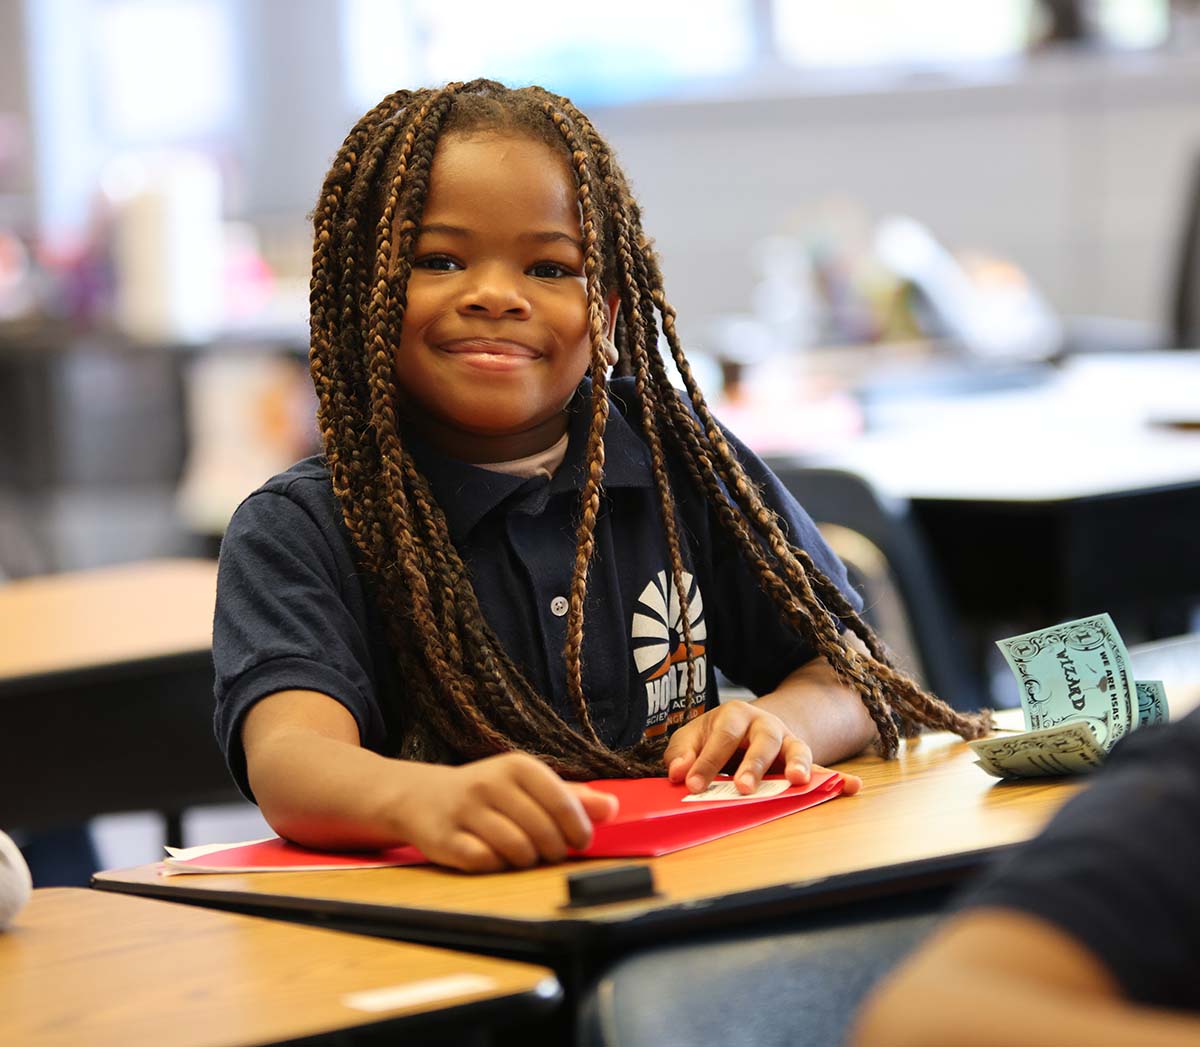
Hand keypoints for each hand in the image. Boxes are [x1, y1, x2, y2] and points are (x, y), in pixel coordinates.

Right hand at [398, 753, 617, 872]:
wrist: (422, 797)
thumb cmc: (487, 793)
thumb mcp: (528, 786)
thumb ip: (571, 797)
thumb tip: (612, 807)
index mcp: (517, 766)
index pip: (563, 803)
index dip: (578, 829)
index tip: (580, 841)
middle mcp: (490, 783)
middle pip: (543, 832)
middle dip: (553, 850)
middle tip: (550, 852)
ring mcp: (465, 811)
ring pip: (517, 850)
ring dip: (527, 861)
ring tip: (523, 854)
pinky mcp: (445, 839)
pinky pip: (487, 863)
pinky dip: (497, 866)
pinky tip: (494, 857)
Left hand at [663, 700, 863, 796]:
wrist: (747, 728)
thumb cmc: (715, 736)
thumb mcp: (692, 737)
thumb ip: (682, 753)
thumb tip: (678, 772)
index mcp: (735, 714)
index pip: (722, 736)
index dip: (707, 760)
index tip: (692, 784)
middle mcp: (765, 724)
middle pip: (764, 739)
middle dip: (754, 764)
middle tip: (742, 787)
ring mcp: (788, 741)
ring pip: (797, 749)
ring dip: (798, 765)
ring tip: (798, 782)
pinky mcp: (802, 761)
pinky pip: (822, 770)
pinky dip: (838, 778)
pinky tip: (851, 787)